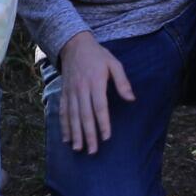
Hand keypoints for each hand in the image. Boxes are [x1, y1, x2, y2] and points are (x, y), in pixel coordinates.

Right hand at [55, 30, 131, 154]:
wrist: (73, 44)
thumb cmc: (97, 55)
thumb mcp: (114, 63)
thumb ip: (122, 81)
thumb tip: (131, 98)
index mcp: (95, 82)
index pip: (99, 106)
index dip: (102, 123)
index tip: (106, 137)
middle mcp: (81, 88)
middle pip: (84, 115)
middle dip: (88, 134)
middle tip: (92, 151)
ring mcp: (71, 91)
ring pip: (72, 116)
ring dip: (75, 133)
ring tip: (78, 148)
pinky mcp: (64, 93)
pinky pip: (63, 111)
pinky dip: (64, 126)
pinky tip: (66, 138)